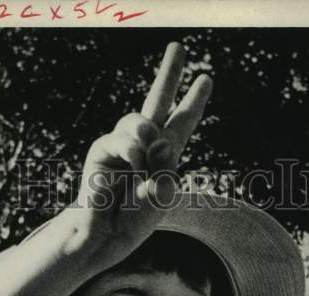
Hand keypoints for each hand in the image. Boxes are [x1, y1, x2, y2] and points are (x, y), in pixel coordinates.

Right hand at [70, 42, 211, 260]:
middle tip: (179, 45)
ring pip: (143, 122)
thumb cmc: (133, 220)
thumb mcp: (161, 197)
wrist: (105, 236)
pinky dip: (134, 154)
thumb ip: (165, 169)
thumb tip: (158, 139)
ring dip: (149, 144)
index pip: (180, 123)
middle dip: (169, 73)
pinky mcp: (102, 149)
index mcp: (163, 156)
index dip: (193, 101)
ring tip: (144, 168)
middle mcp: (142, 144)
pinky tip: (133, 166)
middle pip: (156, 100)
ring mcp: (121, 144)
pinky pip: (126, 140)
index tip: (206, 78)